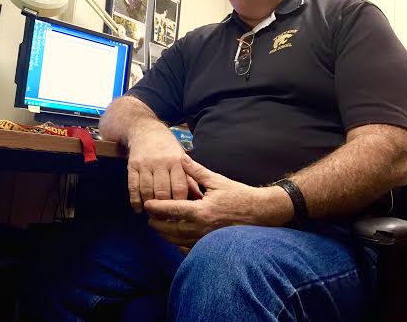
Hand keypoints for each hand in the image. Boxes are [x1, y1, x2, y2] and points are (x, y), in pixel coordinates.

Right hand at [127, 127, 202, 213]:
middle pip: (162, 191)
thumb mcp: (182, 159)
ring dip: (149, 206)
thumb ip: (189, 179)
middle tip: (166, 220)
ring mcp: (145, 164)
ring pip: (147, 190)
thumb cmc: (168, 148)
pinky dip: (135, 200)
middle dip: (164, 208)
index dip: (180, 204)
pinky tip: (138, 209)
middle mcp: (161, 163)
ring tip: (153, 216)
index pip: (179, 187)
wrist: (146, 130)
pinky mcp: (132, 165)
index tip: (181, 216)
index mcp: (177, 161)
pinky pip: (133, 186)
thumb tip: (200, 199)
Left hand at [145, 155, 292, 249]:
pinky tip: (174, 237)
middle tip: (148, 217)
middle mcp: (202, 228)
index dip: (157, 208)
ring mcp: (206, 239)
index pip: (172, 211)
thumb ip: (197, 171)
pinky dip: (179, 243)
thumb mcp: (217, 180)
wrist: (260, 213)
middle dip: (157, 224)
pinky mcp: (211, 244)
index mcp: (202, 211)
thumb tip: (182, 158)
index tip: (146, 204)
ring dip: (166, 235)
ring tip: (158, 226)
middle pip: (171, 230)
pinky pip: (189, 248)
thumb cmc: (239, 195)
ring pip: (178, 241)